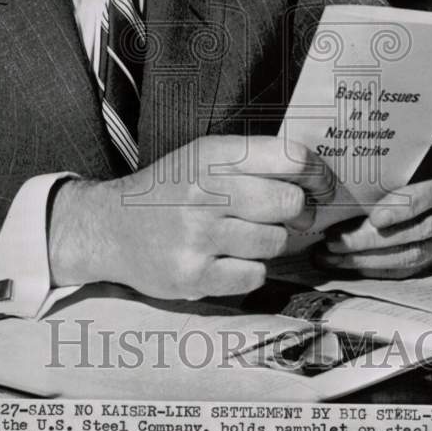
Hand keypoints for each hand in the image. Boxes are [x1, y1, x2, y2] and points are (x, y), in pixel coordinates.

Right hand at [49, 135, 333, 299]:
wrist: (110, 228)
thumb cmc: (169, 191)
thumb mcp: (202, 158)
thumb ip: (253, 161)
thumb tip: (317, 180)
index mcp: (211, 155)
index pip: (290, 158)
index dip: (317, 174)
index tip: (321, 187)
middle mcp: (203, 192)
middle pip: (289, 203)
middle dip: (298, 212)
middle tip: (287, 216)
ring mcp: (196, 236)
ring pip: (274, 242)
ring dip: (270, 242)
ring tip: (244, 235)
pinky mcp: (192, 276)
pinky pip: (254, 275)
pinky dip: (250, 270)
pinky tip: (226, 259)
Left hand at [314, 177, 431, 278]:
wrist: (431, 180)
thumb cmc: (406, 168)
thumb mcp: (398, 161)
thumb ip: (380, 171)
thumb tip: (338, 183)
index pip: (428, 197)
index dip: (402, 209)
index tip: (375, 218)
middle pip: (416, 232)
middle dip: (371, 240)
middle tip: (335, 241)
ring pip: (411, 256)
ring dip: (368, 259)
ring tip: (334, 257)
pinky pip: (407, 270)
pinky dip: (377, 270)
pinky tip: (351, 266)